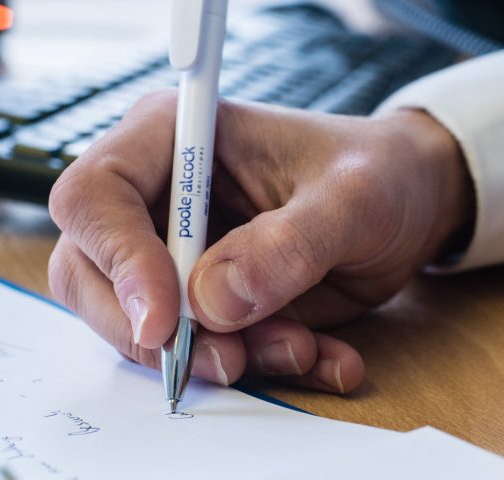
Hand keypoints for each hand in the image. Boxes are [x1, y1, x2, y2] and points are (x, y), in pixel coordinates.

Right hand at [48, 90, 471, 392]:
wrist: (413, 202)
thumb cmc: (380, 172)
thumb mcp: (353, 199)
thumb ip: (288, 244)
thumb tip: (210, 304)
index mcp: (174, 136)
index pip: (94, 195)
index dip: (116, 260)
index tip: (168, 317)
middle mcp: (160, 196)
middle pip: (90, 275)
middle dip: (157, 331)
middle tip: (231, 356)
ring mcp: (176, 252)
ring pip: (143, 327)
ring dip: (219, 355)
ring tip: (303, 347)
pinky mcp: (207, 300)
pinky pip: (201, 351)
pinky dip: (258, 366)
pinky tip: (322, 357)